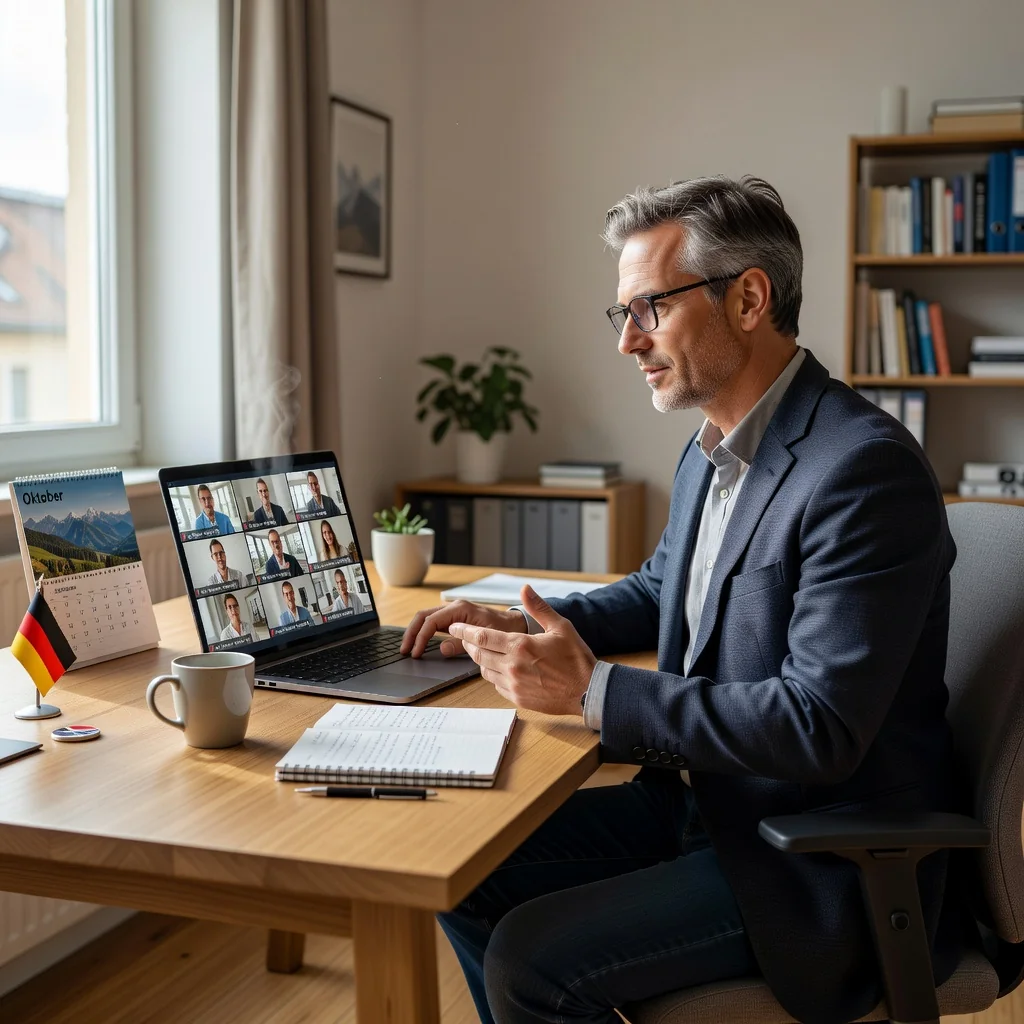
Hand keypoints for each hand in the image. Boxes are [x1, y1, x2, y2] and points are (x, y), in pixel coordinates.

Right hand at [401, 599, 526, 657]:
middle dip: (411, 633)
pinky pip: (433, 623)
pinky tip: (419, 643)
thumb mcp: (483, 638)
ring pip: (425, 618)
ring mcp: (453, 612)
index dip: (421, 637)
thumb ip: (461, 644)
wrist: (514, 625)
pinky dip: (423, 632)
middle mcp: (454, 607)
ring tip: (407, 648)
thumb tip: (440, 649)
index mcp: (460, 609)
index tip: (416, 653)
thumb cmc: (503, 630)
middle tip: (404, 651)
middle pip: (423, 616)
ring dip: (415, 632)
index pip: (431, 621)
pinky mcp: (454, 619)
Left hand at [448, 585, 595, 715]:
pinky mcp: (518, 699)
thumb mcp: (560, 626)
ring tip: (482, 650)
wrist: (588, 691)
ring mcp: (514, 685)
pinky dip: (493, 674)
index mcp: (520, 646)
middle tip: (464, 637)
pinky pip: (496, 685)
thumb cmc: (576, 658)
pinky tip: (498, 668)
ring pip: (484, 670)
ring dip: (480, 659)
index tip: (453, 627)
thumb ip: (538, 607)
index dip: (464, 631)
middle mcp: (513, 666)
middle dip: (468, 644)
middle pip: (478, 653)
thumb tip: (525, 588)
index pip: (482, 636)